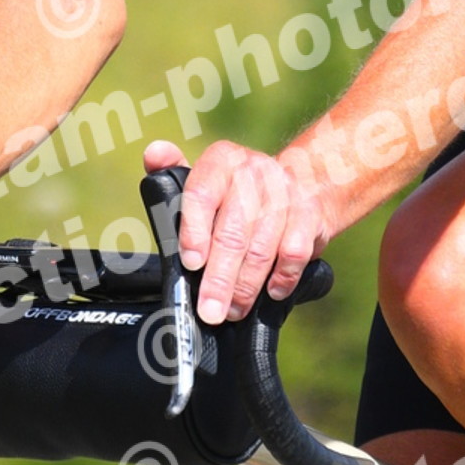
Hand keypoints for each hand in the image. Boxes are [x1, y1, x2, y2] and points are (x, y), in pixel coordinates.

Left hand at [144, 138, 327, 323]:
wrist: (304, 182)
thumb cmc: (238, 193)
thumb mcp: (204, 178)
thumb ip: (172, 173)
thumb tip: (154, 153)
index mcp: (222, 160)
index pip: (202, 194)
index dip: (194, 231)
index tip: (191, 263)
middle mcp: (254, 171)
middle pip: (233, 232)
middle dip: (220, 278)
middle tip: (210, 310)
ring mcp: (285, 192)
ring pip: (263, 248)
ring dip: (247, 286)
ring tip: (233, 311)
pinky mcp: (310, 214)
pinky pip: (296, 252)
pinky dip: (283, 277)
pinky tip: (272, 293)